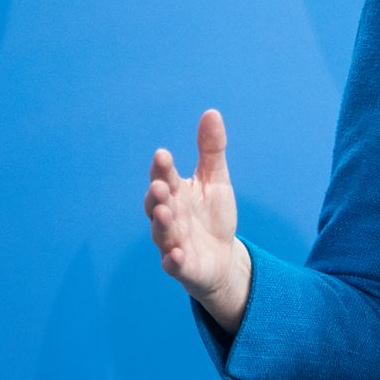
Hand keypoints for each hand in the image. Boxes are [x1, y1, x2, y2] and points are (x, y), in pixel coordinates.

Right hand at [145, 109, 251, 333]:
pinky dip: (173, 260)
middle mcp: (168, 216)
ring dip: (161, 224)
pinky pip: (173, 265)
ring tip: (165, 213)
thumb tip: (211, 112)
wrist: (221, 257)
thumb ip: (211, 149)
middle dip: (157, 195)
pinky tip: (176, 255)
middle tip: (160, 185)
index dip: (162, 168)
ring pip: (162, 233)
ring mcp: (172, 242)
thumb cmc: (212, 216)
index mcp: (175, 193)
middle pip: (157, 204)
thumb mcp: (216, 179)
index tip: (163, 155)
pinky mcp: (181, 267)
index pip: (165, 177)